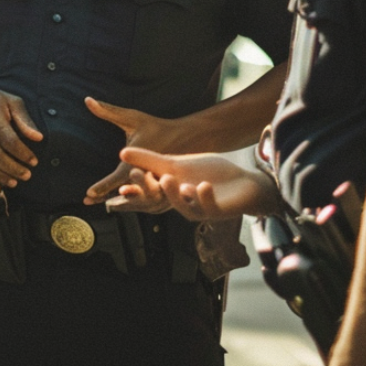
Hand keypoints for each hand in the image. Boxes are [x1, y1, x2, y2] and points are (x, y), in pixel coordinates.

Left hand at [83, 97, 176, 204]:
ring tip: (102, 203)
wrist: (188, 136)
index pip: (115, 179)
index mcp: (138, 162)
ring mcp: (155, 185)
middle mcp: (146, 177)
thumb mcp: (133, 118)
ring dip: (119, 202)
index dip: (101, 188)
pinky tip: (124, 202)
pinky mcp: (162, 188)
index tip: (87, 194)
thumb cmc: (157, 126)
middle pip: (122, 193)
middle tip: (88, 200)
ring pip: (134, 199)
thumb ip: (109, 111)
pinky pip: (145, 198)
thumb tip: (87, 100)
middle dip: (104, 198)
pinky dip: (134, 200)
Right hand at [117, 148, 280, 220]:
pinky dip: (204, 197)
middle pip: (162, 200)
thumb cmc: (210, 173)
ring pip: (184, 206)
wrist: (243, 182)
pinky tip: (202, 185)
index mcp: (171, 192)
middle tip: (140, 174)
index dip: (136, 187)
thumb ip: (152, 161)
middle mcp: (183, 204)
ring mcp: (201, 209)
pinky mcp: (219, 211)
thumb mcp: (179, 164)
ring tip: (169, 178)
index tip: (124, 177)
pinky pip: (210, 207)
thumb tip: (122, 154)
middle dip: (150, 189)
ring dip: (175, 193)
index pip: (149, 193)